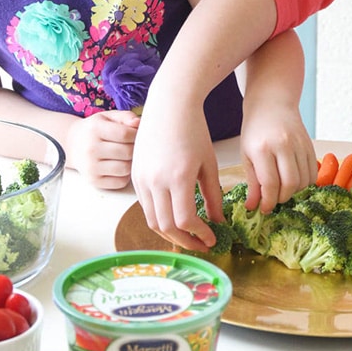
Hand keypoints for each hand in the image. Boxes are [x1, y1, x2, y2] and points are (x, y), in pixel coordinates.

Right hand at [65, 110, 139, 188]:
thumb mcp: (108, 117)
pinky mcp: (94, 181)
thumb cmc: (95, 129)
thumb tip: (138, 123)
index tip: (136, 134)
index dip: (136, 134)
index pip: (125, 134)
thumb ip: (126, 116)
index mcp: (95, 129)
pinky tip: (120, 166)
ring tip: (126, 156)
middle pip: (127, 152)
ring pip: (125, 168)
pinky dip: (125, 175)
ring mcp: (91, 167)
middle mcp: (91, 149)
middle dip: (135, 148)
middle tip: (132, 145)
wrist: (73, 144)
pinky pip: (120, 182)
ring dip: (131, 162)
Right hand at [131, 102, 222, 252]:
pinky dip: (158, 218)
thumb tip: (217, 222)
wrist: (170, 105)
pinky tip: (173, 219)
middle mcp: (155, 181)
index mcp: (178, 177)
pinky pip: (144, 206)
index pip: (185, 220)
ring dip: (169, 234)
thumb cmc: (194, 130)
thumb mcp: (208, 164)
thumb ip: (213, 196)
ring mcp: (141, 178)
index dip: (199, 235)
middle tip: (201, 245)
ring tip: (187, 236)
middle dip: (185, 241)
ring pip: (152, 220)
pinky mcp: (134, 175)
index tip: (212, 239)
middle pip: (166, 226)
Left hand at [239, 96, 316, 212]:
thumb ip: (252, 181)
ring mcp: (299, 144)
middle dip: (282, 198)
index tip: (264, 209)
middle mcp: (283, 145)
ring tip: (283, 189)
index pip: (269, 183)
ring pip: (304, 180)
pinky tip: (294, 180)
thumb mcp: (247, 154)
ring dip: (294, 191)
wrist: (272, 103)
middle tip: (274, 200)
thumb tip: (253, 207)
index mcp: (262, 148)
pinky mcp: (310, 144)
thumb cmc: (255, 130)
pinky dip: (305, 182)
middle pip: (290, 183)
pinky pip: (313, 172)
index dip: (268, 201)